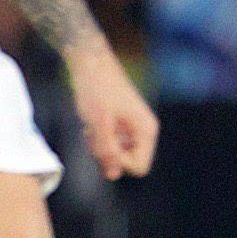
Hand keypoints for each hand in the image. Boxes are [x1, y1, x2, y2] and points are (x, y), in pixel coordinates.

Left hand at [70, 44, 157, 178]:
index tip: (102, 144)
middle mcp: (144, 130)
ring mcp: (132, 127)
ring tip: (90, 128)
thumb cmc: (96, 89)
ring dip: (101, 146)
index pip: (139, 167)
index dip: (118, 162)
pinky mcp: (121, 123)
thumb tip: (113, 176)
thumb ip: (106, 150)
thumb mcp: (98, 123)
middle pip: (128, 161)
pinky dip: (99, 139)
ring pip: (118, 153)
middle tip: (93, 135)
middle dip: (108, 154)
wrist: (90, 62)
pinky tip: (90, 125)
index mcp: (147, 130)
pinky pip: (112, 143)